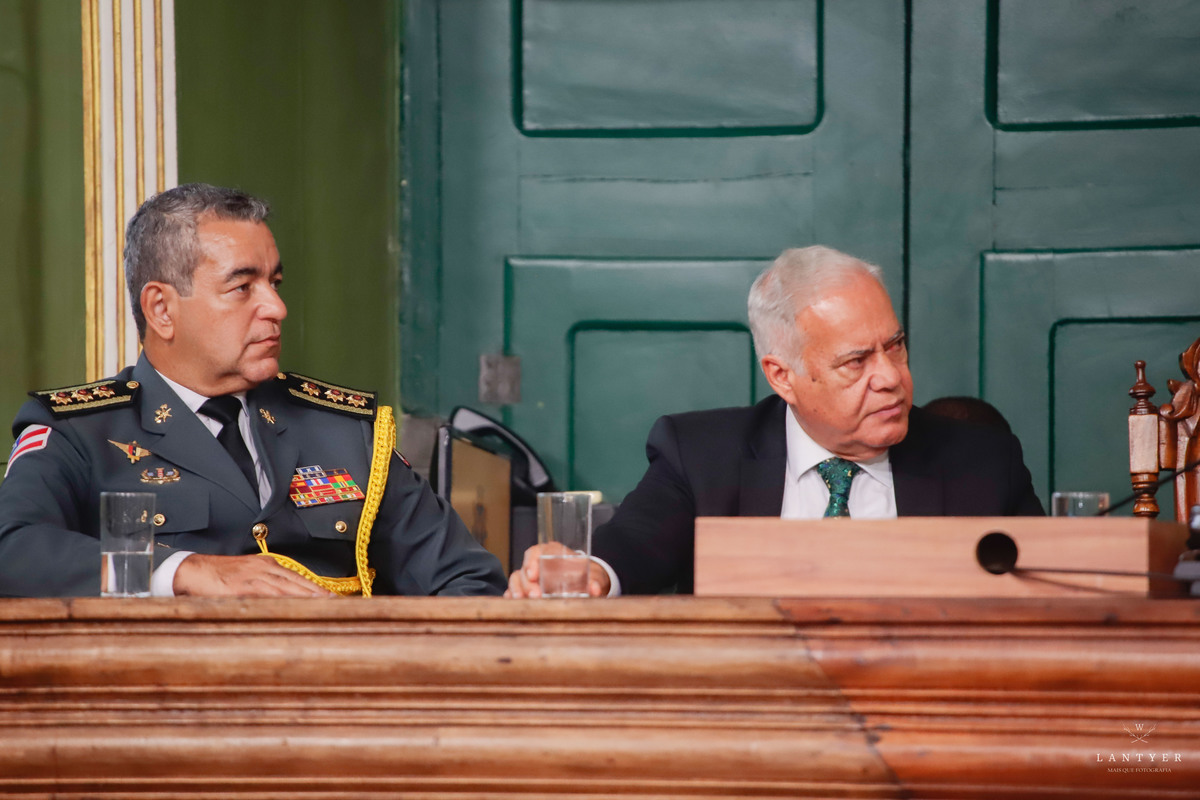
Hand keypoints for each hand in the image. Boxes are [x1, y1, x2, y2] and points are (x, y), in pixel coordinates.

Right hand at [173, 553, 335, 596]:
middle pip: (297, 583)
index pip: (299, 578)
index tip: (334, 599)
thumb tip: (288, 602)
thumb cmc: (219, 575)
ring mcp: (253, 578)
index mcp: (268, 566)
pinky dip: (281, 602)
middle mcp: (264, 569)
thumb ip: (267, 586)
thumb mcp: (248, 575)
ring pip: (286, 589)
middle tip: (337, 605)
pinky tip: (292, 609)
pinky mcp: (240, 588)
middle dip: (318, 594)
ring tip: (322, 608)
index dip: (317, 589)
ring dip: (305, 598)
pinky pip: (265, 595)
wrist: (191, 570)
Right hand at [505, 542, 609, 597]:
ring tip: (522, 601)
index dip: (531, 562)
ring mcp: (531, 575)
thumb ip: (594, 582)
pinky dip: (511, 596)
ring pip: (516, 578)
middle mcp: (538, 563)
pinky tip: (514, 604)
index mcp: (552, 553)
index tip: (534, 575)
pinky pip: (514, 590)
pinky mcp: (527, 588)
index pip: (536, 552)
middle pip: (525, 568)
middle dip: (528, 583)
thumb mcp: (593, 576)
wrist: (586, 582)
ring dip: (517, 590)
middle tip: (535, 596)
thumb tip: (595, 589)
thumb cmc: (587, 575)